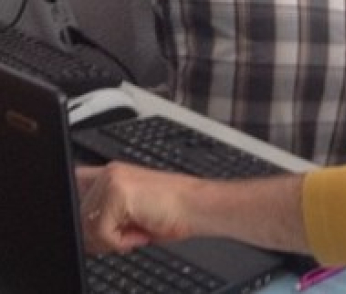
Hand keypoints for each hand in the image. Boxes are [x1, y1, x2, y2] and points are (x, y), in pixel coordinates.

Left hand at [77, 163, 194, 253]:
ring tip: (139, 231)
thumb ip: (105, 216)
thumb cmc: (174, 212)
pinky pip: (102, 232)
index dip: (83, 217)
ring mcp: (112, 179)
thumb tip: (81, 234)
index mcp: (112, 174)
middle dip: (100, 234)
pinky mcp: (118, 192)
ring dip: (113, 239)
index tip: (101, 234)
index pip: (75, 191)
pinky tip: (142, 232)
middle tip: (129, 233)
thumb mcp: (132, 214)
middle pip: (79, 215)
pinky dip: (121, 242)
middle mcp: (109, 172)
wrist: (200, 206)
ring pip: (88, 225)